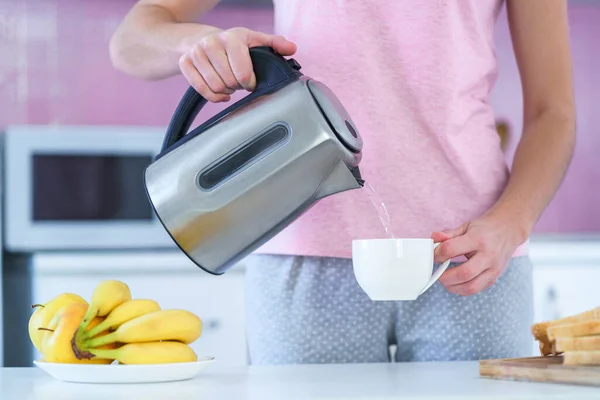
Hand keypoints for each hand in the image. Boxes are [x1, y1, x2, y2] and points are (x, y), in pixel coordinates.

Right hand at [178, 27, 296, 102]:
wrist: (205, 39)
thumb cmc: (236, 45)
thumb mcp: (256, 41)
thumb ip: (275, 44)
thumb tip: (292, 48)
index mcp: (233, 37)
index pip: (242, 73)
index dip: (249, 82)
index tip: (250, 81)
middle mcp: (212, 42)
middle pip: (228, 81)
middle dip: (236, 86)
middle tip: (238, 82)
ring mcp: (196, 52)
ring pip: (215, 87)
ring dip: (225, 91)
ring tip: (229, 84)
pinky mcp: (185, 62)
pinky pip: (200, 89)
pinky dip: (213, 96)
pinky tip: (220, 93)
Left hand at [431, 213, 526, 295]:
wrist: (508, 231)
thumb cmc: (484, 229)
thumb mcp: (466, 226)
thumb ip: (448, 234)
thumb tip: (433, 239)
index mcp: (478, 239)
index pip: (451, 249)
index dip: (437, 254)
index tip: (434, 256)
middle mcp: (488, 255)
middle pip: (464, 273)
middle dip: (446, 277)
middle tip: (438, 274)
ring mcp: (493, 269)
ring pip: (472, 286)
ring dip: (454, 287)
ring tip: (446, 281)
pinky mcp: (495, 277)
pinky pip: (477, 289)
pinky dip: (463, 290)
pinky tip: (456, 284)